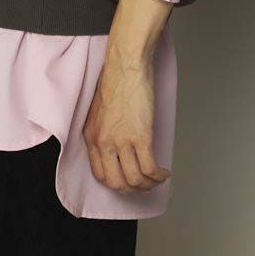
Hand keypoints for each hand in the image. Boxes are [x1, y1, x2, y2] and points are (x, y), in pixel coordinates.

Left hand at [82, 48, 171, 193]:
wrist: (126, 65)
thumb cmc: (116, 80)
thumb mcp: (100, 111)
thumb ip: (105, 131)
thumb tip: (118, 146)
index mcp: (91, 136)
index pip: (100, 174)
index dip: (116, 183)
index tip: (127, 181)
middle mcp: (103, 142)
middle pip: (117, 183)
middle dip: (133, 190)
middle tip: (144, 185)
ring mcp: (121, 141)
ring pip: (135, 180)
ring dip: (148, 185)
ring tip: (157, 179)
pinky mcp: (140, 136)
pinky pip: (150, 168)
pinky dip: (159, 176)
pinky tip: (164, 172)